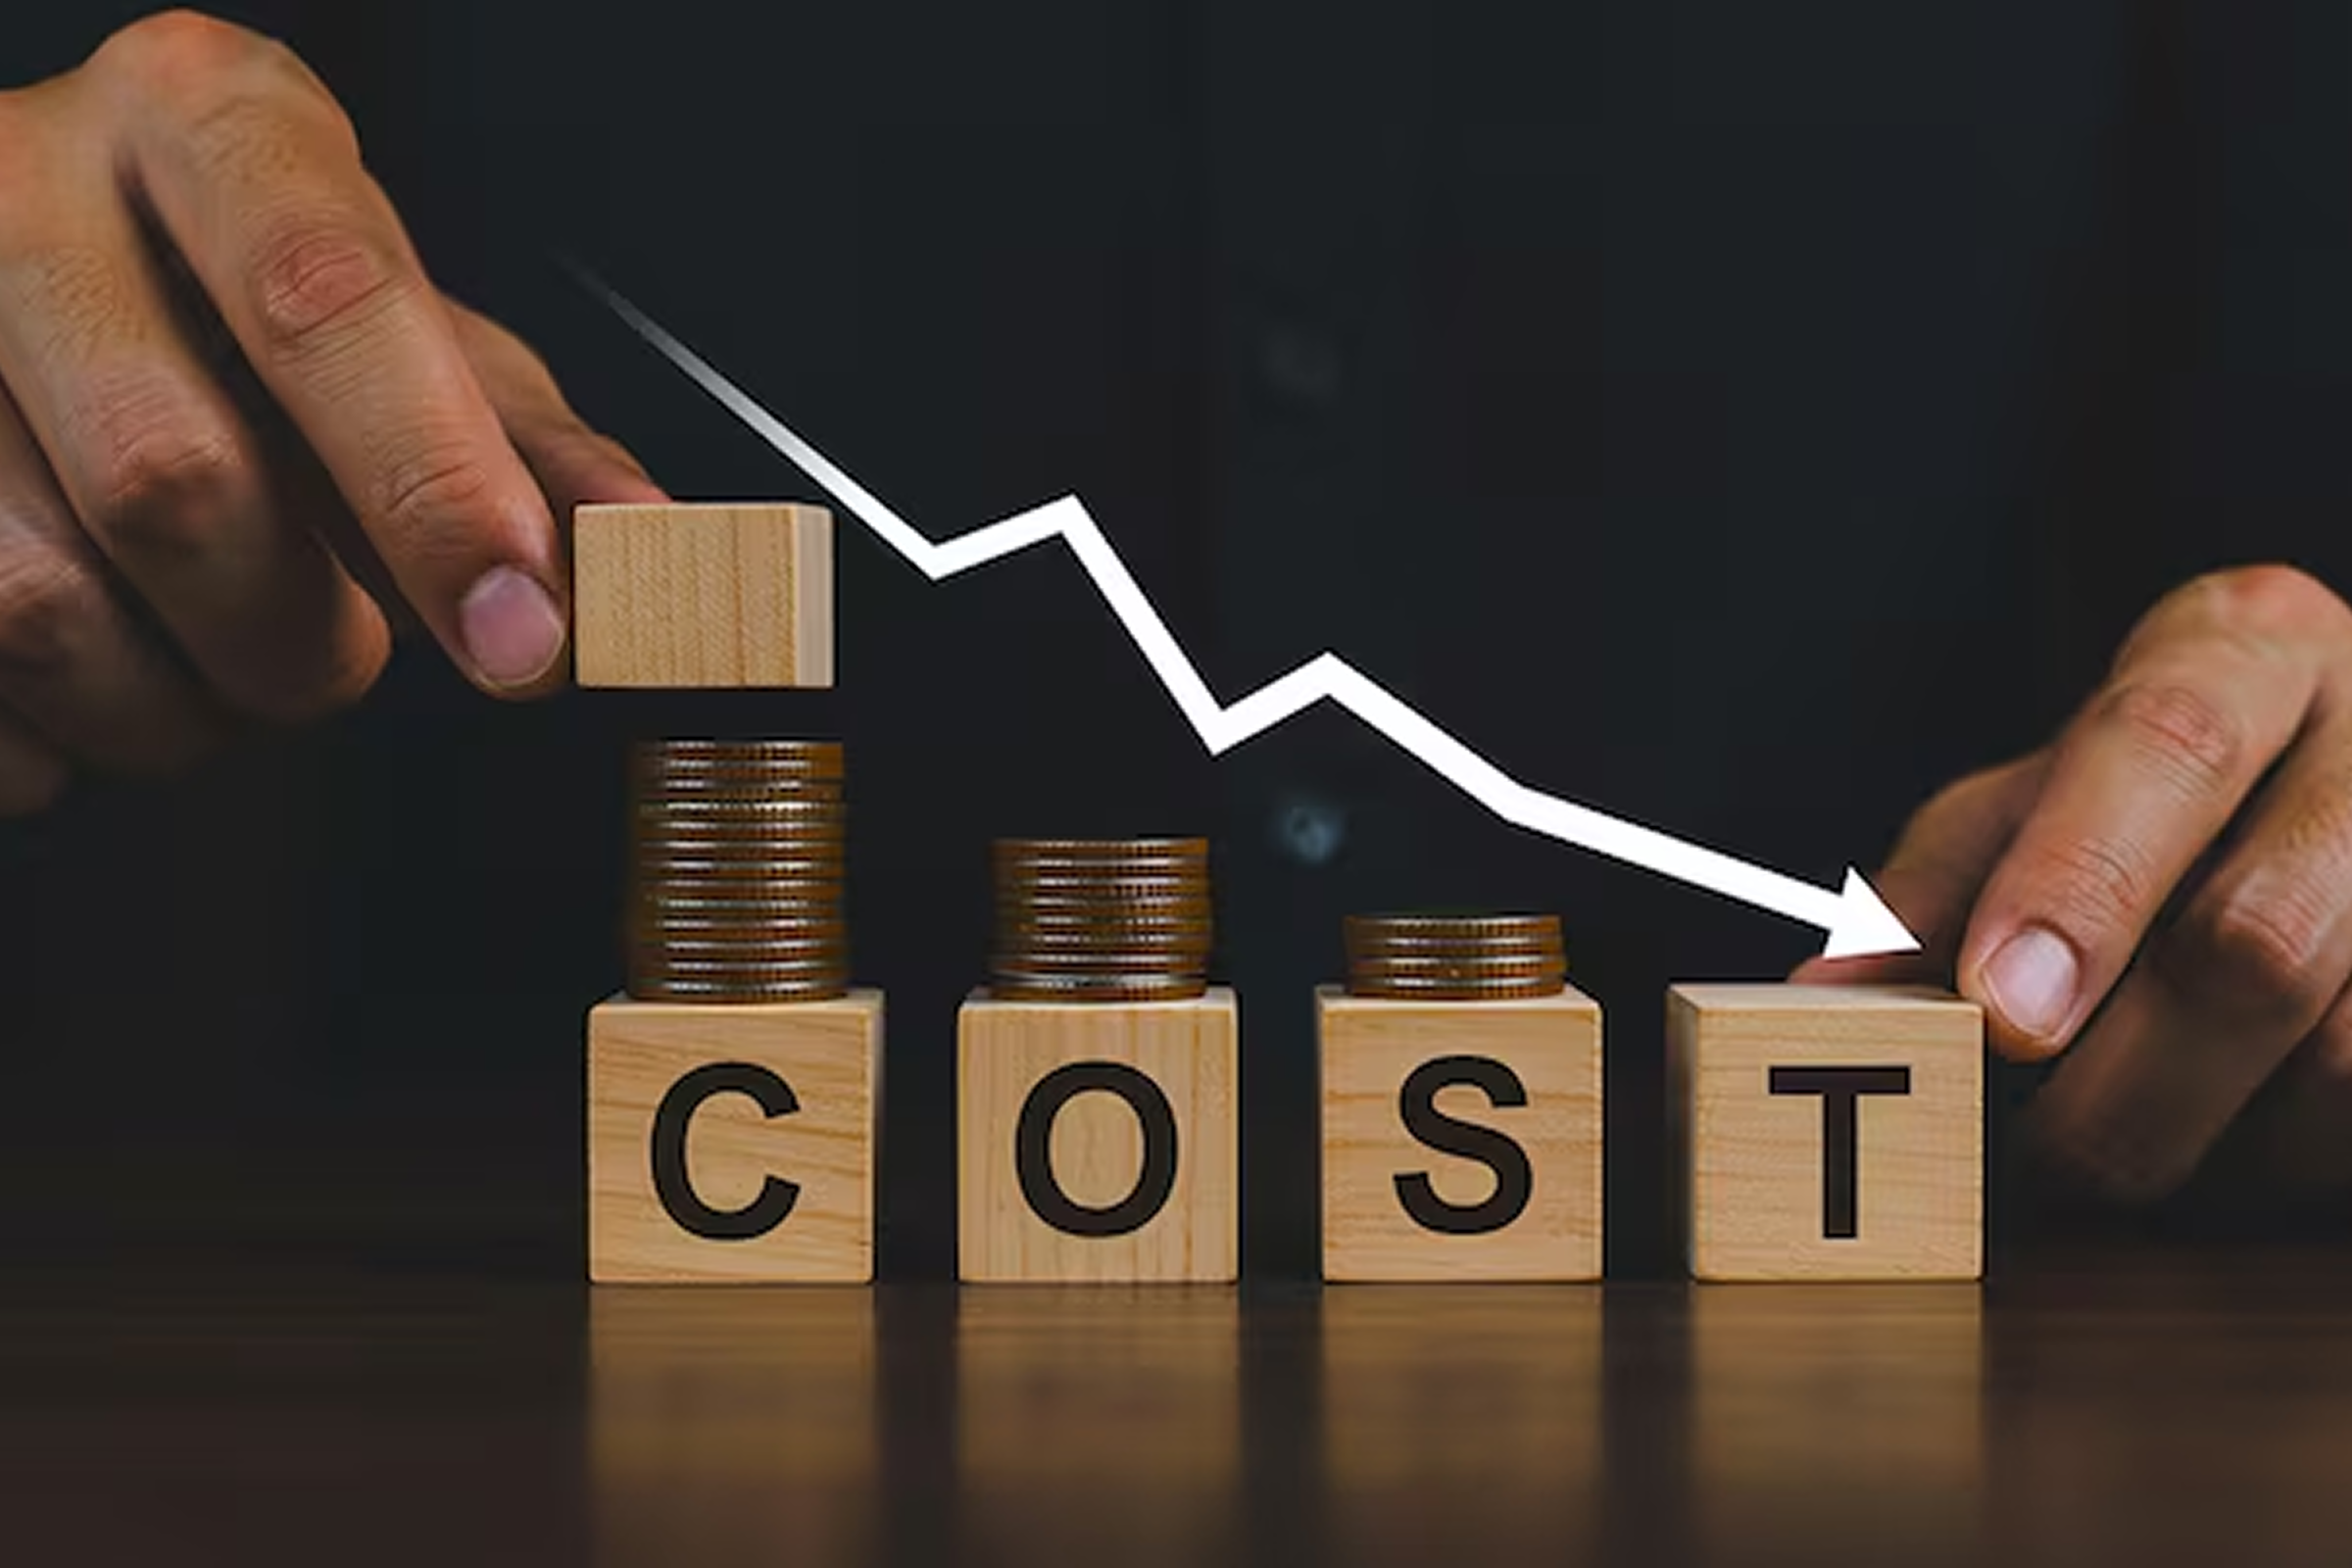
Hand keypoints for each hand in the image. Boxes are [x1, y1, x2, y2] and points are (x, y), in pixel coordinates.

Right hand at [0, 11, 661, 811]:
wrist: (45, 258)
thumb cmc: (249, 299)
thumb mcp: (411, 334)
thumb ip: (526, 442)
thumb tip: (644, 548)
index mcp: (205, 120)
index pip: (324, 301)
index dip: (435, 490)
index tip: (519, 635)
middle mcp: (23, 186)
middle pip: (173, 480)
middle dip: (297, 638)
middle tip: (335, 659)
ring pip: (41, 601)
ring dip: (174, 704)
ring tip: (218, 664)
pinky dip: (58, 733)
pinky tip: (110, 667)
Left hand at [1797, 565, 2351, 1203]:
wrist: (2347, 774)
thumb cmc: (2160, 796)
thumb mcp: (2039, 796)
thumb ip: (1938, 882)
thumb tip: (1830, 994)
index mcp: (2245, 650)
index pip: (2165, 748)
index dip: (2079, 888)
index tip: (2002, 1014)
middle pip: (2260, 939)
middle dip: (2123, 1085)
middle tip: (2034, 1159)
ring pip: (2338, 1060)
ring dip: (2210, 1139)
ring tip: (2134, 1135)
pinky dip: (2285, 1156)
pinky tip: (2235, 1130)